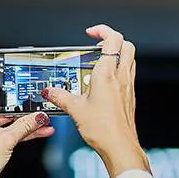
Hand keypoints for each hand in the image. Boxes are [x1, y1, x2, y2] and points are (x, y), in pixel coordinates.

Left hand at [0, 42, 53, 177]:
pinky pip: (9, 126)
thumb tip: (41, 116)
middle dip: (11, 84)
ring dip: (22, 111)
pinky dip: (24, 127)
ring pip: (6, 110)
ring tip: (41, 107)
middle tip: (23, 74)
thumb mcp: (6, 140)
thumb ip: (25, 125)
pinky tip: (41, 128)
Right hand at [53, 24, 147, 177]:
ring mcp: (128, 86)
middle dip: (112, 39)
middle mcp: (120, 76)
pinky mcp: (130, 97)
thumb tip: (48, 92)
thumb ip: (60, 97)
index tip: (90, 33)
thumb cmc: (103, 129)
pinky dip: (119, 70)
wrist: (120, 147)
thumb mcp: (75, 110)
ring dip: (117, 53)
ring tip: (100, 62)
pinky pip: (128, 74)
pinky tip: (106, 83)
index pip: (112, 39)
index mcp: (107, 74)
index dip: (102, 30)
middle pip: (126, 44)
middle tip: (97, 45)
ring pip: (129, 58)